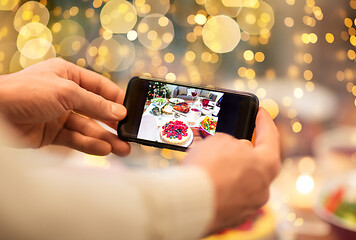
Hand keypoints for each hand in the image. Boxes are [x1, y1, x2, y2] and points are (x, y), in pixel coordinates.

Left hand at [0, 58, 129, 155]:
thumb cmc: (24, 91)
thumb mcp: (66, 92)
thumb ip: (94, 104)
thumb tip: (119, 112)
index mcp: (69, 75)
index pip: (100, 87)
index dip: (116, 99)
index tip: (132, 110)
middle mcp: (66, 95)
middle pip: (96, 110)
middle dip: (113, 123)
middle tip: (129, 133)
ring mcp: (60, 115)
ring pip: (88, 127)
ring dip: (106, 138)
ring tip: (123, 149)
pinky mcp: (53, 133)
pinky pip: (76, 139)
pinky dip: (90, 144)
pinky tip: (104, 149)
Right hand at [183, 108, 280, 233]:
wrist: (191, 203)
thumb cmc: (208, 169)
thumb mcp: (219, 140)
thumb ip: (231, 142)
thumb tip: (231, 151)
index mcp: (266, 165)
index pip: (270, 137)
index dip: (264, 121)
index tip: (261, 113)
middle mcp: (262, 187)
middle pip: (256, 163)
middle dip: (243, 151)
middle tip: (231, 141)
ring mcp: (248, 205)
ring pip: (242, 181)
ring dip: (230, 171)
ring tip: (210, 162)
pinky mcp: (232, 217)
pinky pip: (229, 196)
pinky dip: (221, 187)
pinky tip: (207, 180)